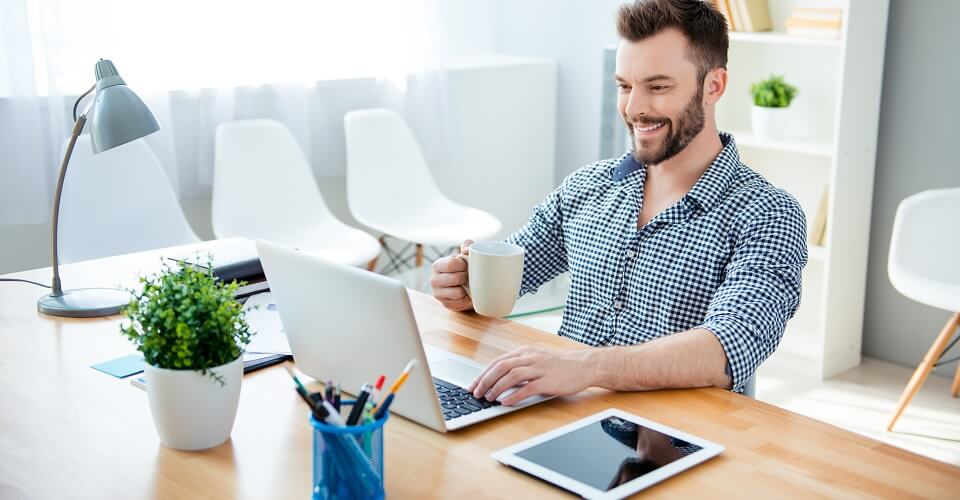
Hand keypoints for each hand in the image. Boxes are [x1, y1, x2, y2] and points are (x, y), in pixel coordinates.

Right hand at [430, 239, 473, 311]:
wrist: (462, 285)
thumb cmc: (463, 267)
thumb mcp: (465, 254)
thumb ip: (467, 245)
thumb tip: (466, 250)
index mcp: (437, 265)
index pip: (451, 264)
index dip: (463, 265)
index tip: (467, 265)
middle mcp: (434, 280)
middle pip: (455, 278)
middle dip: (466, 277)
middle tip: (468, 276)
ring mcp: (438, 293)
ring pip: (458, 292)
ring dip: (467, 289)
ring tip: (468, 285)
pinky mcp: (445, 304)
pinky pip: (460, 303)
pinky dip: (466, 299)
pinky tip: (467, 294)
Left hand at [467, 346, 594, 405]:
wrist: (585, 365)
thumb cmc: (561, 365)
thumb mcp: (538, 359)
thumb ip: (521, 366)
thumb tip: (500, 380)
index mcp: (526, 351)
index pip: (498, 361)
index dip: (483, 373)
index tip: (473, 384)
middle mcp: (531, 357)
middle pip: (501, 367)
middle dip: (485, 380)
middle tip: (476, 393)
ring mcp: (540, 368)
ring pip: (512, 375)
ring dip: (497, 387)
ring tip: (489, 398)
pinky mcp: (548, 381)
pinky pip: (527, 387)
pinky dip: (514, 395)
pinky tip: (506, 402)